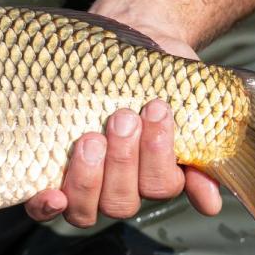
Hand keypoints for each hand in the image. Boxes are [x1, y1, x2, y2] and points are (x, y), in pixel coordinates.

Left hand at [23, 29, 221, 225]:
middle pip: (121, 201)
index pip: (159, 185)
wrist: (123, 44)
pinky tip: (52, 194)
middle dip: (123, 159)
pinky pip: (43, 210)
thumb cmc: (156, 76)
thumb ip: (196, 149)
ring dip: (89, 177)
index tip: (155, 109)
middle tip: (122, 117)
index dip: (158, 155)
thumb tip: (211, 204)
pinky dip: (47, 207)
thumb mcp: (183, 102)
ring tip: (91, 137)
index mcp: (152, 176)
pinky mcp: (47, 179)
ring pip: (87, 208)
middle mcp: (118, 189)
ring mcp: (83, 188)